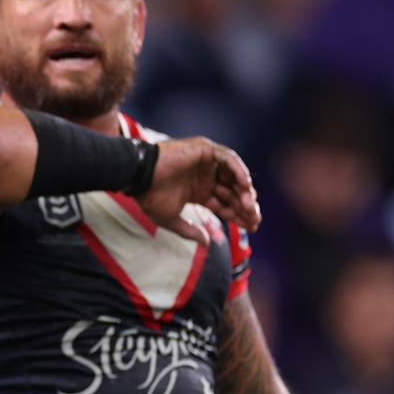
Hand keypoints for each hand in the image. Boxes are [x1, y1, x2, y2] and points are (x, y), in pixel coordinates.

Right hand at [138, 137, 260, 242]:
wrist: (139, 177)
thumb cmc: (150, 197)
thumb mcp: (170, 220)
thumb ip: (188, 231)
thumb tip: (206, 243)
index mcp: (198, 191)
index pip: (224, 204)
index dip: (238, 215)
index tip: (251, 227)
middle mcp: (205, 177)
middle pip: (233, 192)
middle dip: (245, 206)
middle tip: (254, 220)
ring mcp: (206, 163)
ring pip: (234, 176)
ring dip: (244, 191)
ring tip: (249, 206)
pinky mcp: (205, 150)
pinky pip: (229, 160)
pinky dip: (239, 172)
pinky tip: (245, 187)